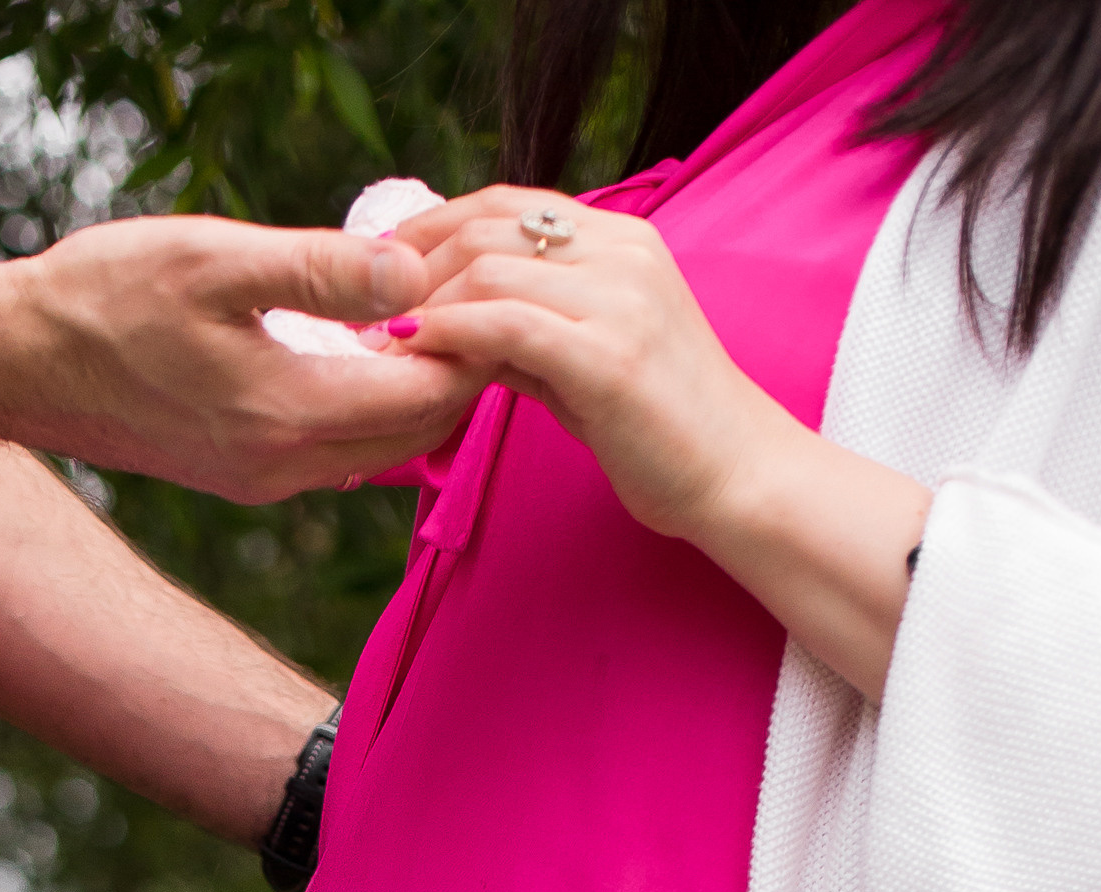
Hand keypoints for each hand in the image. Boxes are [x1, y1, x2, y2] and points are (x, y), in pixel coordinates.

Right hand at [0, 214, 482, 501]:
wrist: (18, 364)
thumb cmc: (105, 299)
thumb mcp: (218, 259)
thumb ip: (323, 272)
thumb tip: (413, 277)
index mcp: (289, 414)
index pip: (428, 394)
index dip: (476, 342)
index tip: (495, 286)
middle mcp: (285, 467)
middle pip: (419, 433)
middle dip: (463, 373)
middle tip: (484, 301)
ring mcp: (263, 480)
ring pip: (382, 447)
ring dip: (418, 393)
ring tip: (434, 320)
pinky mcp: (242, 475)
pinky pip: (338, 450)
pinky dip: (372, 406)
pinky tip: (368, 352)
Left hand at [383, 187, 931, 701]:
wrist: (738, 479)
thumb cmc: (664, 433)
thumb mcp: (587, 366)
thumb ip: (528, 336)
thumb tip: (454, 328)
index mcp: (623, 243)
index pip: (510, 203)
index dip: (435, 224)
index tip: (383, 265)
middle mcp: (623, 254)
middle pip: (490, 227)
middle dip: (414, 264)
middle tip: (362, 307)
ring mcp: (618, 300)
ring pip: (490, 270)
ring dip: (422, 304)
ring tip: (378, 341)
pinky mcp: (607, 356)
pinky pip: (504, 325)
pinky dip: (447, 335)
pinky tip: (411, 356)